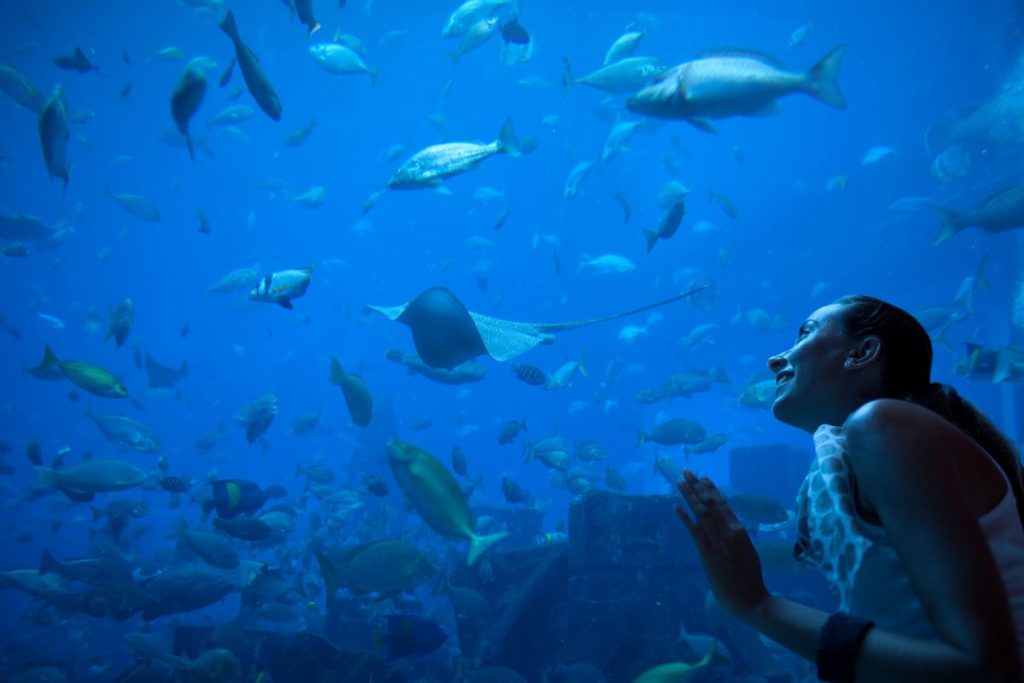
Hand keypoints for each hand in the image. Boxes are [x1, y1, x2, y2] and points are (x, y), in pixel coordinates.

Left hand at [675, 468, 769, 619]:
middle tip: (687, 471)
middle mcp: (729, 532)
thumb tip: (731, 526)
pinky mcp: (708, 554)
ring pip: (702, 513)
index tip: (703, 477)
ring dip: (689, 496)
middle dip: (697, 486)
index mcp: (740, 530)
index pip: (723, 505)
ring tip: (680, 481)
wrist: (751, 599)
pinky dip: (684, 518)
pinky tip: (675, 507)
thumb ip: (738, 538)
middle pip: (710, 504)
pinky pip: (694, 532)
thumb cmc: (750, 578)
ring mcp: (718, 543)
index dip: (711, 490)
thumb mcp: (747, 551)